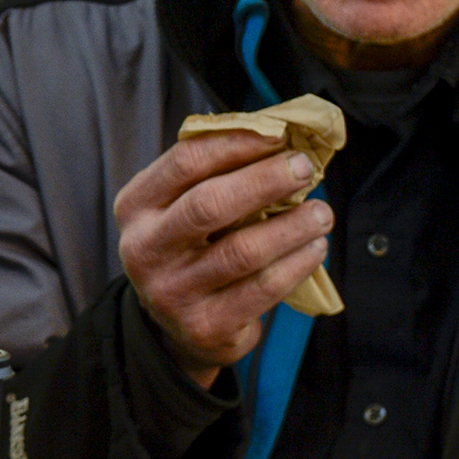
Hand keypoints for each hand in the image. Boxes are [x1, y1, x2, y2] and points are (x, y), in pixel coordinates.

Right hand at [114, 128, 332, 385]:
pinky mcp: (205, 326)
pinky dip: (298, 263)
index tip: (279, 135)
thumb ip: (215, 173)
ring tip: (322, 213)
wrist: (177, 325)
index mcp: (136, 208)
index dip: (237, 144)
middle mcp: (144, 250)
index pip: (186, 163)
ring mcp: (172, 292)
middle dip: (266, 181)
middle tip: (304, 169)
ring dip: (293, 225)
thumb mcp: (181, 207)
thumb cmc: (191, 247)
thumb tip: (278, 133)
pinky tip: (315, 248)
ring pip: (243, 250)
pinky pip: (263, 288)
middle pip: (210, 204)